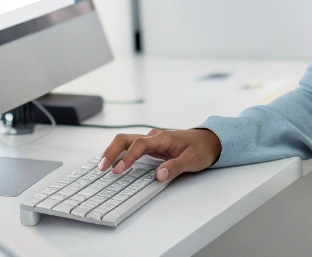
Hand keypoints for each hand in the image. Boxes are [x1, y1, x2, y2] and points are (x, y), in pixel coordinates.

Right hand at [99, 128, 221, 181]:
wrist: (209, 140)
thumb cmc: (201, 148)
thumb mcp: (192, 160)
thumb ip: (175, 167)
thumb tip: (159, 175)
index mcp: (163, 138)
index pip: (139, 144)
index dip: (128, 157)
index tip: (119, 169)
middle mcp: (154, 137)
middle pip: (126, 139)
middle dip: (111, 151)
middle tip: (102, 167)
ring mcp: (151, 141)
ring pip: (125, 141)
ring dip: (112, 152)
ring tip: (102, 167)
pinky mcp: (150, 147)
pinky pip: (130, 147)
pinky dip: (119, 153)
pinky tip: (113, 163)